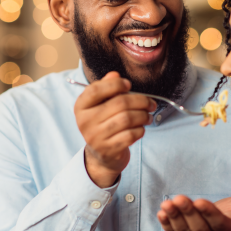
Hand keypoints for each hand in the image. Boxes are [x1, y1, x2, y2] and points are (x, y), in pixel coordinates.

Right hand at [74, 71, 156, 187]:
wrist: (101, 155)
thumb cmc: (103, 124)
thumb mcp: (100, 104)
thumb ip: (106, 88)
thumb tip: (115, 74)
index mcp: (81, 107)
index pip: (96, 90)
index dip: (115, 84)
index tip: (128, 84)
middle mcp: (85, 121)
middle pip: (119, 103)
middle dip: (140, 101)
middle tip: (150, 103)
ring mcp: (96, 137)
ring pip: (127, 119)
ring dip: (143, 116)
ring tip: (148, 116)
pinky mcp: (108, 149)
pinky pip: (130, 134)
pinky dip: (140, 130)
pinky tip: (141, 128)